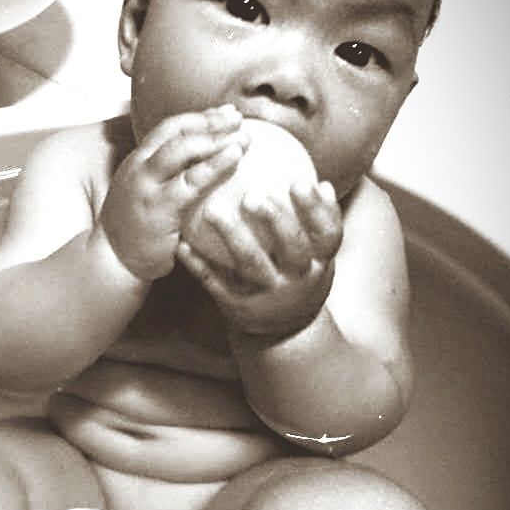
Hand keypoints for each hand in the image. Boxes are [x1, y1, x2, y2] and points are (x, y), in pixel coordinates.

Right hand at [100, 106, 246, 279]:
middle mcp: (140, 168)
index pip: (169, 129)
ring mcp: (147, 186)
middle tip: (239, 118)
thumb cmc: (137, 232)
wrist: (113, 261)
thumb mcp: (147, 195)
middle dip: (209, 121)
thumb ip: (167, 178)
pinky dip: (215, 165)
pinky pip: (190, 182)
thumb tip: (205, 166)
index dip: (200, 117)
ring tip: (243, 136)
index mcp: (138, 162)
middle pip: (176, 133)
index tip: (226, 113)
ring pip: (181, 150)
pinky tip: (235, 157)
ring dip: (215, 138)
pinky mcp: (158, 208)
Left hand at [178, 178, 342, 336]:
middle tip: (253, 194)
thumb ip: (313, 222)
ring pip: (251, 265)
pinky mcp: (239, 308)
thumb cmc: (295, 275)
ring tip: (213, 210)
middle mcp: (298, 280)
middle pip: (291, 249)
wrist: (281, 333)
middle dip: (275, 221)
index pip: (326, 234)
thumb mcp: (314, 255)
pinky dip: (198, 264)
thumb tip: (314, 177)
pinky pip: (216, 282)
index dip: (317, 210)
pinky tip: (182, 243)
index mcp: (320, 262)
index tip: (302, 180)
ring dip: (232, 237)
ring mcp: (268, 296)